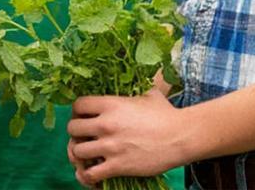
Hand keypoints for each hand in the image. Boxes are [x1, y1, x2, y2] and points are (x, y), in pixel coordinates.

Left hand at [65, 89, 186, 186]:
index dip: (77, 111)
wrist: (181, 136)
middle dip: (76, 133)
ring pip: (76, 151)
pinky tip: (89, 173)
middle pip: (72, 128)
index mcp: (110, 104)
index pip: (78, 105)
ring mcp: (110, 146)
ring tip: (87, 155)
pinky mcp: (117, 166)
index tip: (83, 117)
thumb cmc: (166, 114)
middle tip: (84, 137)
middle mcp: (106, 123)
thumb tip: (132, 80)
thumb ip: (132, 90)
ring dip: (79, 154)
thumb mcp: (147, 94)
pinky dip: (85, 175)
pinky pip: (90, 174)